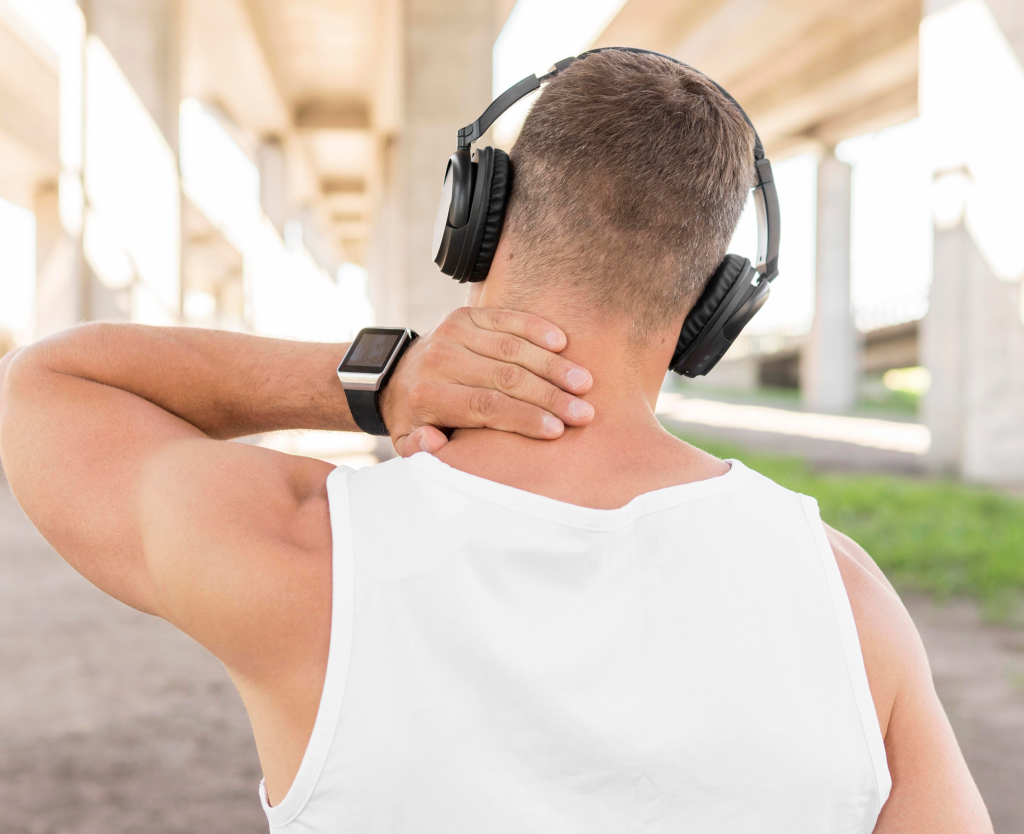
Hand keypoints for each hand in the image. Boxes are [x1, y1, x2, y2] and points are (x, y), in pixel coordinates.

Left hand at [380, 308, 594, 456]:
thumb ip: (419, 450)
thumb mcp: (405, 442)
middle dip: (550, 396)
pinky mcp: (465, 316)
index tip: (558, 430)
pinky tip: (562, 343)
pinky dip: (536, 329)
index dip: (525, 417)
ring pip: (512, 348)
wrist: (393, 375)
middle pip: (506, 378)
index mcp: (430, 395)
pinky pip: (506, 319)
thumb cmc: (413, 417)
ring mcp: (454, 333)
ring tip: (584, 382)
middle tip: (583, 411)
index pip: (487, 406)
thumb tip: (434, 442)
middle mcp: (441, 360)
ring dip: (552, 365)